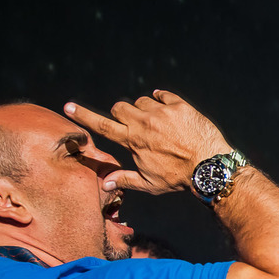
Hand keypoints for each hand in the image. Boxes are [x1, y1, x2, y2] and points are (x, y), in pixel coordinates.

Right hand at [64, 90, 231, 194]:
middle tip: (133, 126)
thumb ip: (126, 179)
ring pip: (142, 100)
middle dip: (122, 114)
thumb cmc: (179, 178)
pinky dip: (162, 99)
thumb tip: (105, 183)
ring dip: (144, 109)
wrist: (209, 166)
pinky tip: (166, 108)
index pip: (102, 125)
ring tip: (156, 124)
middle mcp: (144, 122)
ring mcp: (161, 112)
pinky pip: (163, 95)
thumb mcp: (150, 183)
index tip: (69, 106)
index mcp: (132, 140)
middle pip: (120, 107)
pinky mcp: (179, 105)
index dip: (83, 115)